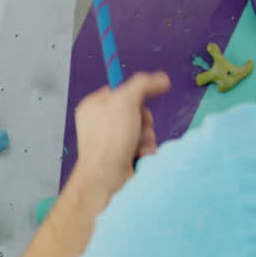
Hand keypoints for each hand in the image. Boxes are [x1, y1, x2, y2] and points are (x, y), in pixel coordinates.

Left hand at [72, 71, 170, 194]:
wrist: (107, 178)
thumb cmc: (109, 139)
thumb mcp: (125, 100)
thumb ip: (143, 84)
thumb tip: (162, 78)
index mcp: (92, 107)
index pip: (119, 91)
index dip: (134, 95)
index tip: (142, 99)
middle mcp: (100, 124)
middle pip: (136, 111)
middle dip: (144, 121)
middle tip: (136, 129)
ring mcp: (111, 142)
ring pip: (142, 130)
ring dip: (146, 138)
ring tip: (137, 147)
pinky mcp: (122, 157)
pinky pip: (143, 147)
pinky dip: (146, 151)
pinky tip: (139, 157)